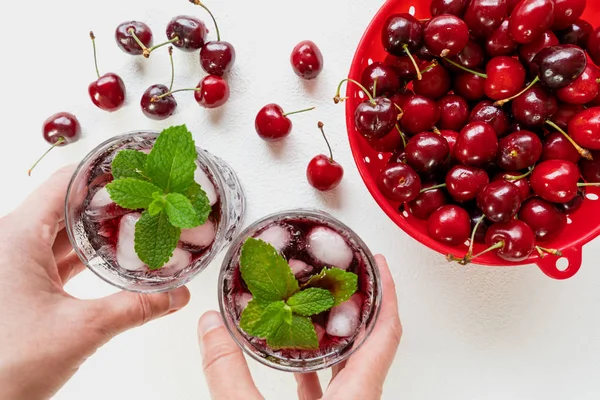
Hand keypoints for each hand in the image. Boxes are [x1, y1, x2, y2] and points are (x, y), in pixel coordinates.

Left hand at [0, 167, 190, 399]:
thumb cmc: (4, 365)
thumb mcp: (82, 330)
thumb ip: (136, 308)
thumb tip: (176, 296)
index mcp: (16, 236)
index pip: (65, 182)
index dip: (104, 171)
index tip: (137, 167)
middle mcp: (11, 242)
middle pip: (67, 205)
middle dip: (110, 202)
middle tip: (148, 196)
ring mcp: (14, 263)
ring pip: (63, 233)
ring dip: (99, 231)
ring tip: (137, 223)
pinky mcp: (19, 284)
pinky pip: (57, 257)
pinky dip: (87, 255)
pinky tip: (113, 257)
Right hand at [197, 255, 400, 399]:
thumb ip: (228, 373)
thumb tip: (210, 326)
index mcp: (357, 397)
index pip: (386, 333)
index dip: (387, 294)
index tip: (379, 263)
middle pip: (373, 343)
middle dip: (360, 305)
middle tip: (342, 275)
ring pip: (352, 365)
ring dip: (338, 335)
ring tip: (316, 305)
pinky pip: (333, 386)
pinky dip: (318, 365)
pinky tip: (295, 357)